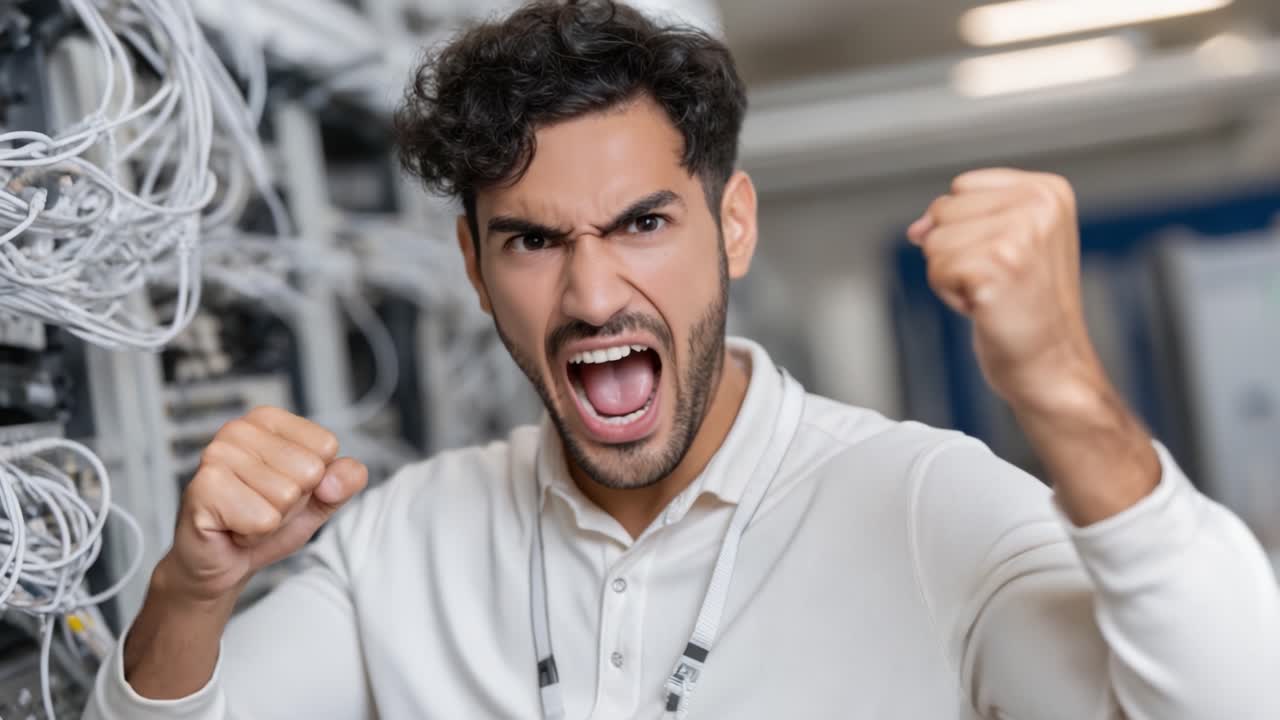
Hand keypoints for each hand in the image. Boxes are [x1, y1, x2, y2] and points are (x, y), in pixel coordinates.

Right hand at [160, 406, 367, 603]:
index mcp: (269, 420)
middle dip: (292, 504)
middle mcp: (240, 428)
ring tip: (244, 517)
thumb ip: (344, 482)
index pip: (327, 446)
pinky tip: (231, 528)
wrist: (222, 562)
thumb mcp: (319, 500)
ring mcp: (216, 454)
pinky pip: (263, 520)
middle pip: (310, 470)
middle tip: (260, 508)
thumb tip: (337, 478)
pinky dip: (254, 535)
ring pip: (287, 496)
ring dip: (270, 521)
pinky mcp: (203, 488)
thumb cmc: (265, 523)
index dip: (314, 481)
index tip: (282, 491)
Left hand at [907, 168, 1105, 412]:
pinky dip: (951, 295)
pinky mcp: (998, 264)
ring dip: (952, 276)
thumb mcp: (1008, 244)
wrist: (1053, 365)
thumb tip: (916, 229)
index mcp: (1048, 190)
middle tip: (1000, 281)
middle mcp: (1039, 204)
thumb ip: (964, 219)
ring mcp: (1020, 233)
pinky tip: (986, 307)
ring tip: (994, 293)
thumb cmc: (1029, 310)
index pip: (961, 187)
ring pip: (934, 241)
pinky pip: (936, 269)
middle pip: (943, 210)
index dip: (965, 229)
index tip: (1006, 259)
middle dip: (956, 252)